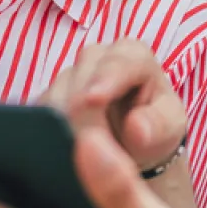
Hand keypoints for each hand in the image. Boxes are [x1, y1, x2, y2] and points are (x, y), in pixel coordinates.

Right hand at [37, 37, 186, 170]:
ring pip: (56, 97)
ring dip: (64, 125)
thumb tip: (137, 128)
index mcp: (132, 54)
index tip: (93, 100)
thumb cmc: (155, 129)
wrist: (133, 148)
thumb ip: (157, 126)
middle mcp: (97, 58)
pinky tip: (58, 150)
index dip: (104, 80)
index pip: (117, 62)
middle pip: (79, 78)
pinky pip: (38, 114)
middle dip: (82, 112)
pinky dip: (47, 133)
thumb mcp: (168, 128)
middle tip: (89, 145)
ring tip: (81, 153)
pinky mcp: (47, 101)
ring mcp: (68, 77)